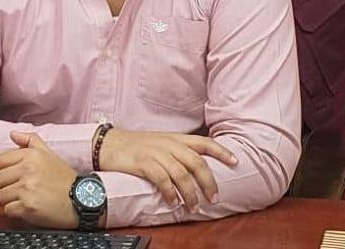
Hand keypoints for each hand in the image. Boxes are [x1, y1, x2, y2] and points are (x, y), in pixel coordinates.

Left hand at [0, 131, 78, 228]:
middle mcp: (27, 170)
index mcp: (31, 155)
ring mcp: (27, 189)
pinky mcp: (28, 207)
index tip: (9, 176)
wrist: (82, 200)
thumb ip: (30, 140)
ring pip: (0, 196)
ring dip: (10, 199)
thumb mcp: (49, 153)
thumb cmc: (65, 178)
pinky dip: (15, 211)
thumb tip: (12, 134)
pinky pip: (7, 210)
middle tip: (19, 189)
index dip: (1, 170)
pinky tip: (27, 207)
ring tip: (25, 198)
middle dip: (5, 185)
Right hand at [98, 129, 237, 211]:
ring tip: (193, 207)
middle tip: (213, 198)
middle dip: (208, 182)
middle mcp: (169, 144)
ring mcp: (156, 153)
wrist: (109, 144)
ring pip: (181, 174)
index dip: (221, 152)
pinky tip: (173, 202)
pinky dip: (170, 193)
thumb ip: (177, 151)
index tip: (235, 162)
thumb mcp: (160, 143)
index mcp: (175, 138)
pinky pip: (162, 179)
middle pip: (196, 162)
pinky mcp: (143, 162)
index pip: (204, 142)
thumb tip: (196, 167)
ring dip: (190, 193)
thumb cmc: (136, 145)